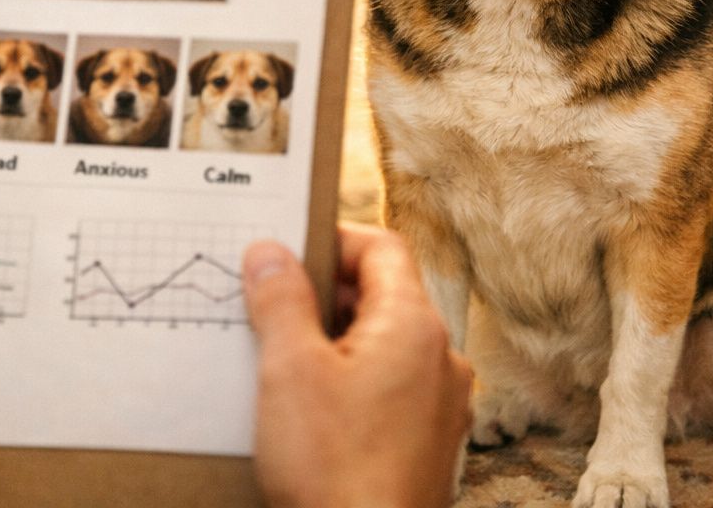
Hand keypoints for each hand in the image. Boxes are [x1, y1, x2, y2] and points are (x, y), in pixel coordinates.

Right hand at [244, 223, 472, 507]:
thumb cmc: (332, 468)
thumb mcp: (289, 372)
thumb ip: (281, 302)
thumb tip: (270, 252)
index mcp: (414, 324)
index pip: (381, 248)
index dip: (332, 242)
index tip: (286, 256)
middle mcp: (441, 358)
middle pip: (384, 297)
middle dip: (325, 298)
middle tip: (270, 312)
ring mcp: (442, 405)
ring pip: (386, 348)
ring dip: (337, 345)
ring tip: (284, 367)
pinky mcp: (431, 445)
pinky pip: (392, 392)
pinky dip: (354, 387)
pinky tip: (313, 416)